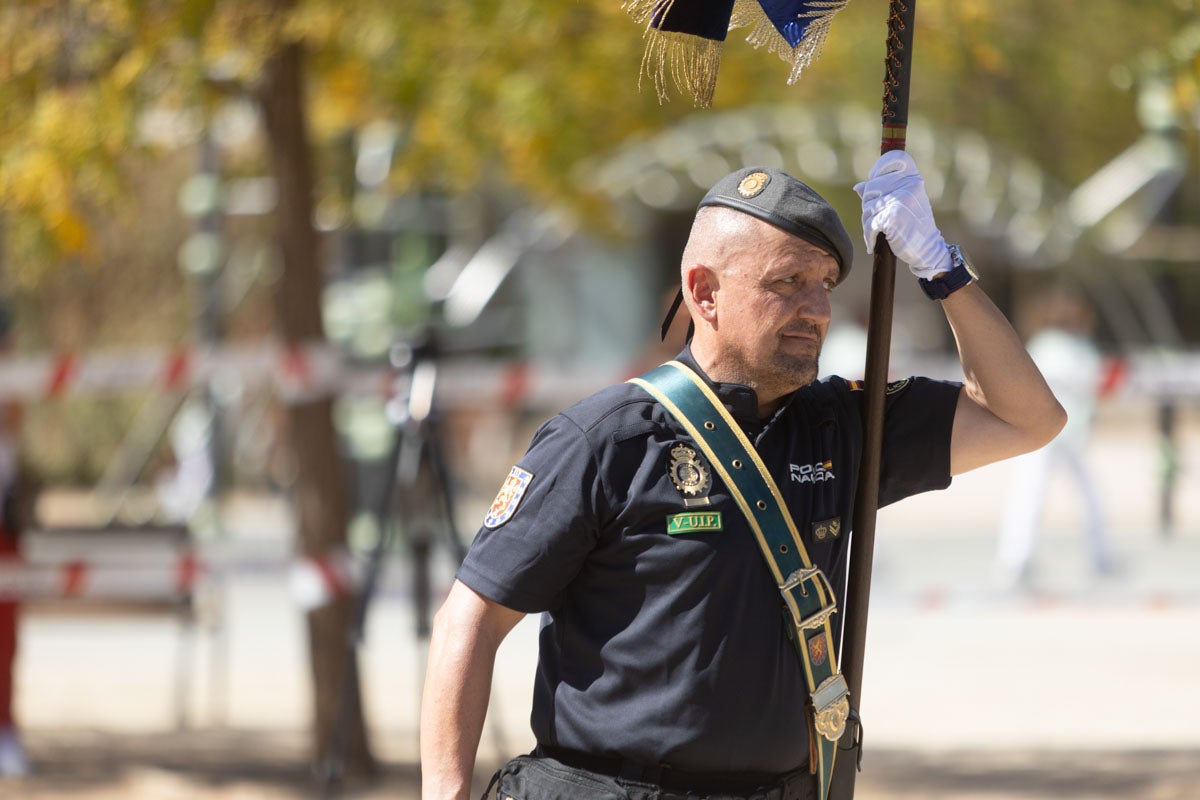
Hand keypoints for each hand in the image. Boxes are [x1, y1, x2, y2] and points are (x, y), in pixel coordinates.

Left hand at [854, 151, 950, 277]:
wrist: (927, 249)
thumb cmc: (913, 225)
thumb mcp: (902, 203)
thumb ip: (883, 192)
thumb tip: (858, 186)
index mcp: (913, 179)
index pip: (893, 159)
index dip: (880, 168)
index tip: (875, 180)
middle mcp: (907, 186)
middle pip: (871, 187)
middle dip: (869, 205)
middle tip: (876, 218)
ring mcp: (899, 201)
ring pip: (867, 207)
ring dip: (868, 222)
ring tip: (877, 232)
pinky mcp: (891, 218)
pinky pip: (869, 224)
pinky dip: (869, 236)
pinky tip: (872, 243)